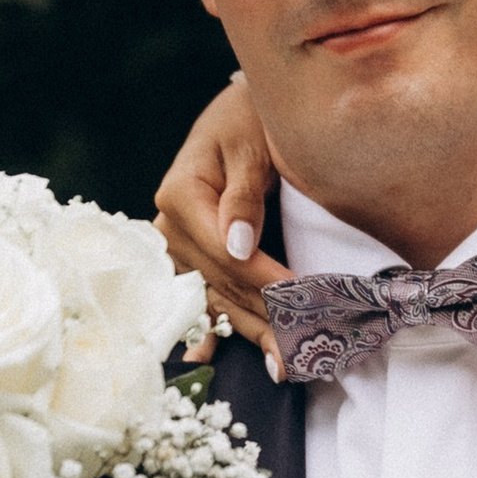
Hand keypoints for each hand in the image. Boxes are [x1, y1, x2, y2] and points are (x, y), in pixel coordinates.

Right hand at [157, 74, 286, 357]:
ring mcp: (177, 250)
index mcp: (181, 196)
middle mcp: (170, 229)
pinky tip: (210, 362)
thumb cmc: (250, 118)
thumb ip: (245, 194)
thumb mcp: (249, 144)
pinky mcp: (191, 260)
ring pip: (218, 300)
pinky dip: (218, 330)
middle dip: (267, 317)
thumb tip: (239, 247)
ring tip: (284, 365)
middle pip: (223, 284)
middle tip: (303, 353)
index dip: (268, 282)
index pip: (229, 254)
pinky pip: (206, 300)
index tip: (306, 302)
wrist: (242, 111)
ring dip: (253, 332)